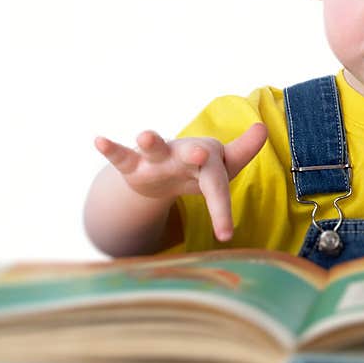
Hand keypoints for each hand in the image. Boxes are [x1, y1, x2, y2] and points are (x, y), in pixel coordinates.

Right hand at [94, 123, 267, 241]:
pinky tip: (99, 141)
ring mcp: (158, 157)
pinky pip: (121, 155)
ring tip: (145, 135)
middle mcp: (183, 153)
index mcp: (208, 160)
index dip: (221, 210)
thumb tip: (263, 127)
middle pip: (192, 153)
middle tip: (200, 152)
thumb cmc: (199, 171)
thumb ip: (243, 153)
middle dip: (195, 153)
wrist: (164, 171)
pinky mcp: (134, 164)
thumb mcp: (223, 168)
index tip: (226, 235)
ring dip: (150, 140)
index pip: (217, 186)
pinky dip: (111, 148)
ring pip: (155, 147)